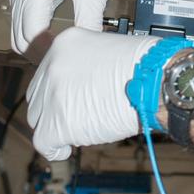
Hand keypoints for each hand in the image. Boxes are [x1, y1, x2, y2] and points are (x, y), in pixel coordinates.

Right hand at [9, 0, 117, 52]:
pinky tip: (54, 37)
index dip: (48, 53)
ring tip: (60, 52)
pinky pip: (21, 19)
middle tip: (65, 61)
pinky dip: (33, 32)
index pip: (32, 36)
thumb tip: (89, 51)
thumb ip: (90, 23)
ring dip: (34, 45)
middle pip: (18, 37)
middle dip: (39, 53)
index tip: (69, 58)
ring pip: (16, 30)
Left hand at [26, 27, 160, 158]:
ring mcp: (53, 93)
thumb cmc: (144, 67)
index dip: (58, 92)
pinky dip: (53, 149)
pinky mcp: (58, 121)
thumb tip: (78, 89)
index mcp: (64, 44)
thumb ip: (85, 66)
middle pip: (37, 96)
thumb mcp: (106, 50)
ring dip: (54, 128)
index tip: (70, 101)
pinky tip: (66, 149)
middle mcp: (52, 65)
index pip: (46, 73)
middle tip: (76, 117)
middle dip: (53, 110)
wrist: (156, 80)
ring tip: (77, 132)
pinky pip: (43, 142)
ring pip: (37, 119)